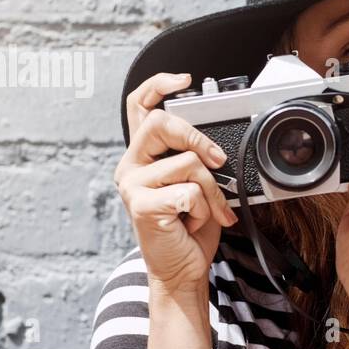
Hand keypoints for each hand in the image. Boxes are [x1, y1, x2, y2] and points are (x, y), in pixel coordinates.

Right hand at [113, 72, 238, 291]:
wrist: (182, 270)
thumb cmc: (189, 228)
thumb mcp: (196, 185)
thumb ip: (195, 159)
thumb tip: (215, 146)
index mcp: (141, 157)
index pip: (139, 107)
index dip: (158, 85)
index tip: (182, 79)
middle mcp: (130, 167)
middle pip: (161, 123)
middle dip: (197, 138)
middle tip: (218, 161)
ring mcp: (132, 186)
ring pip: (188, 163)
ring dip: (212, 191)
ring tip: (206, 211)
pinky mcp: (142, 206)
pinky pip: (190, 191)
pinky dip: (205, 209)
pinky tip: (194, 222)